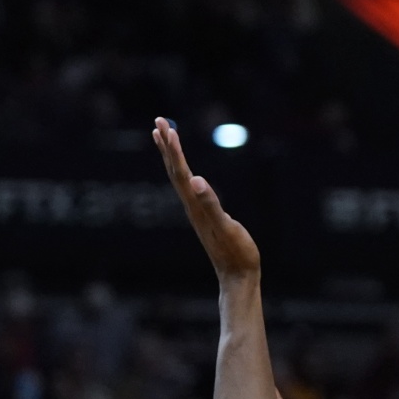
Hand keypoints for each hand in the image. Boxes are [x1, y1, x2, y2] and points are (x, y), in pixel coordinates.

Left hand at [155, 118, 261, 283]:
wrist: (238, 276)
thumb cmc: (237, 252)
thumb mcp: (227, 226)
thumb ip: (212, 204)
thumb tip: (196, 181)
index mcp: (196, 205)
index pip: (180, 172)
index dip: (174, 149)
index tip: (167, 127)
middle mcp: (192, 206)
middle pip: (174, 171)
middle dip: (167, 146)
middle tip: (160, 121)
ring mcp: (197, 212)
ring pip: (179, 178)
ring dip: (172, 157)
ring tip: (166, 138)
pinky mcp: (205, 216)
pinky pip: (189, 188)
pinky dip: (184, 172)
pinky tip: (188, 172)